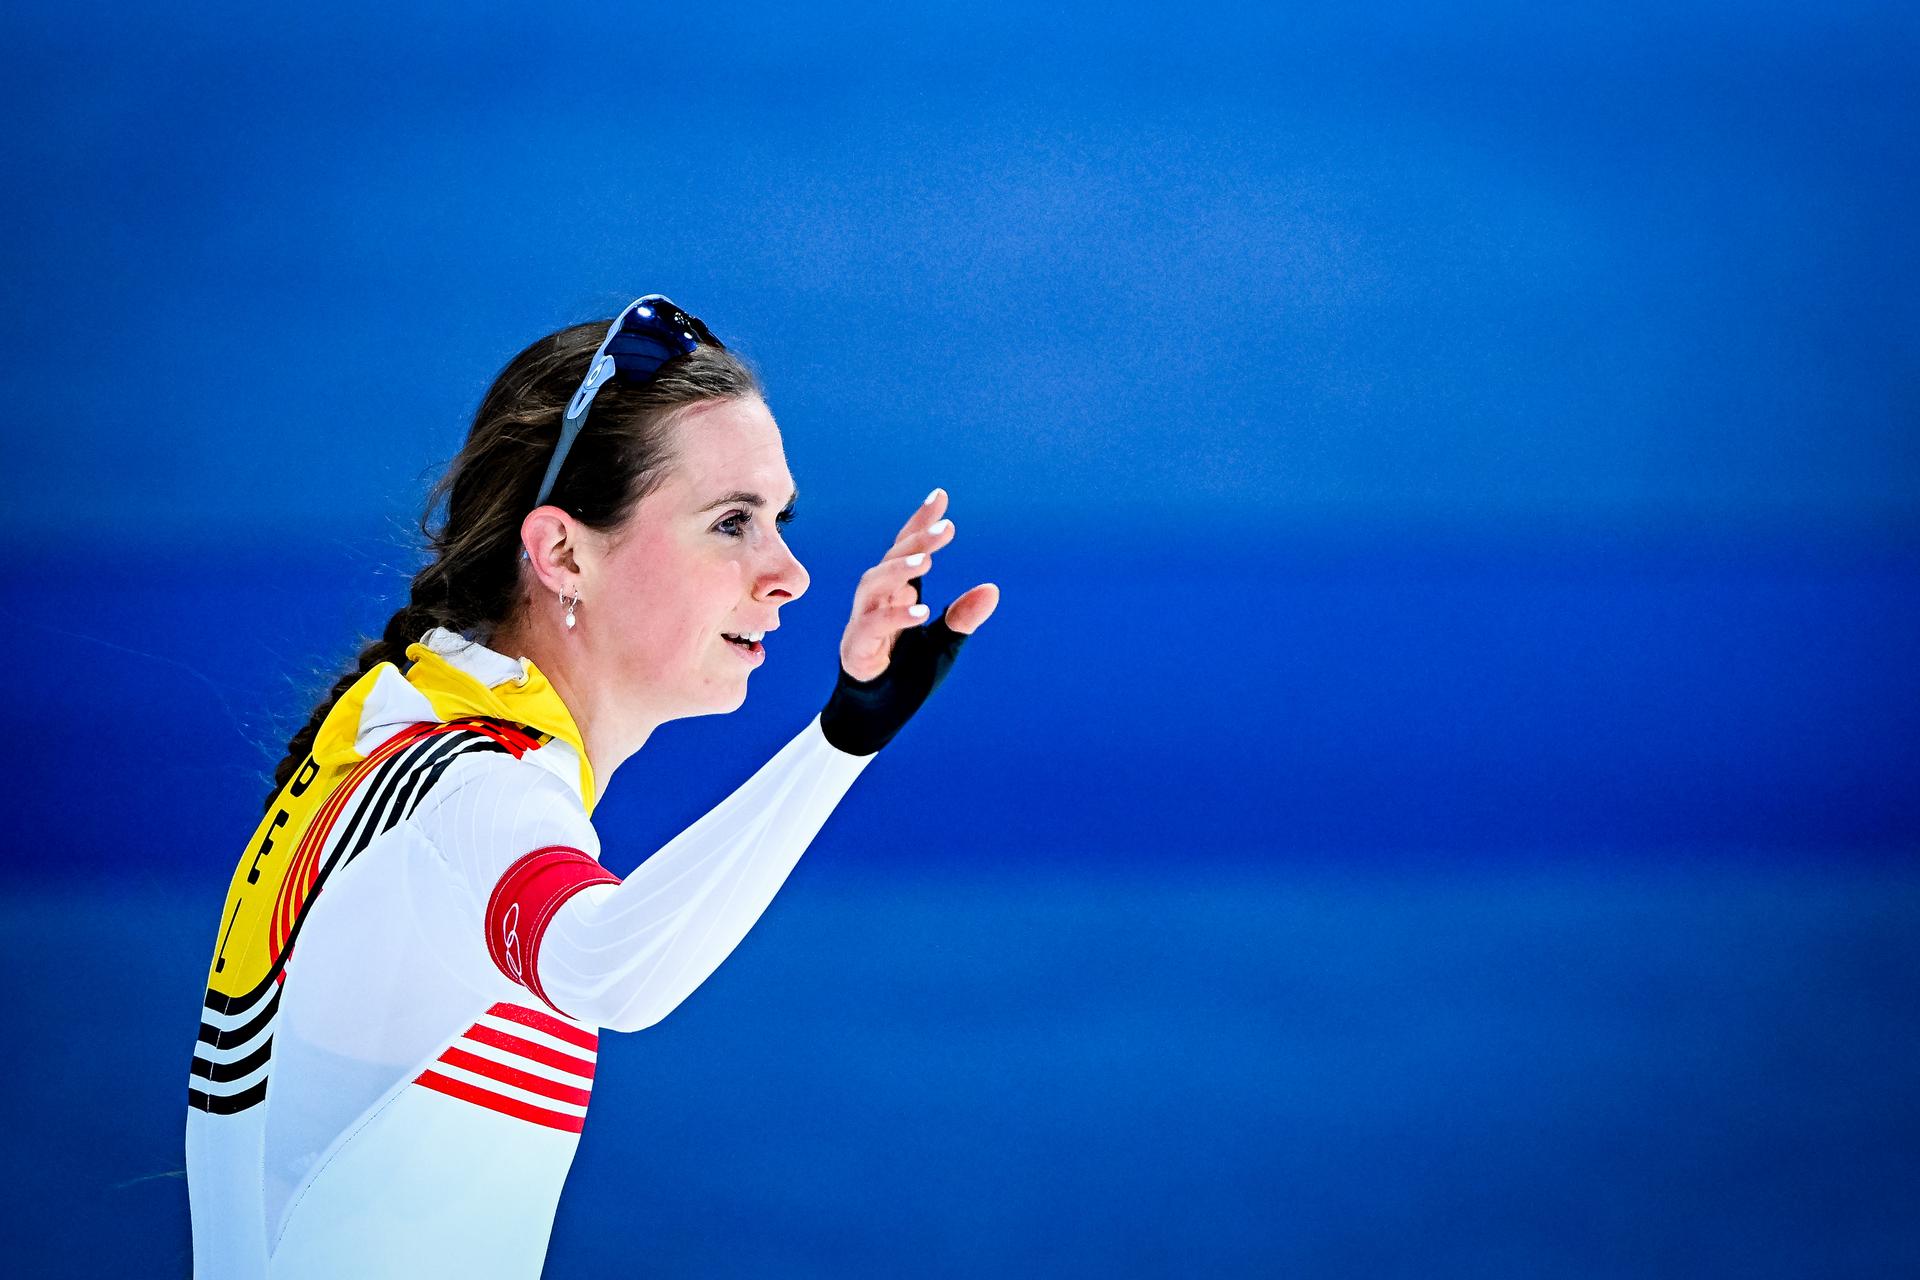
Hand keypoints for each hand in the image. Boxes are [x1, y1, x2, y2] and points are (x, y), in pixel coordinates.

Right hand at [839, 487, 999, 681]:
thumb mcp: (943, 646)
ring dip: (900, 570)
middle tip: (946, 528)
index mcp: (896, 594)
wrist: (878, 719)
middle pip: (891, 559)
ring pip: (873, 584)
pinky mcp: (856, 649)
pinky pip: (872, 625)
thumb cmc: (906, 677)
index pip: (905, 550)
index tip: (941, 496)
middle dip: (916, 540)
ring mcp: (863, 623)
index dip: (920, 523)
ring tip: (928, 561)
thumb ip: (962, 618)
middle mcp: (876, 601)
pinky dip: (895, 616)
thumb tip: (992, 589)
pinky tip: (921, 610)